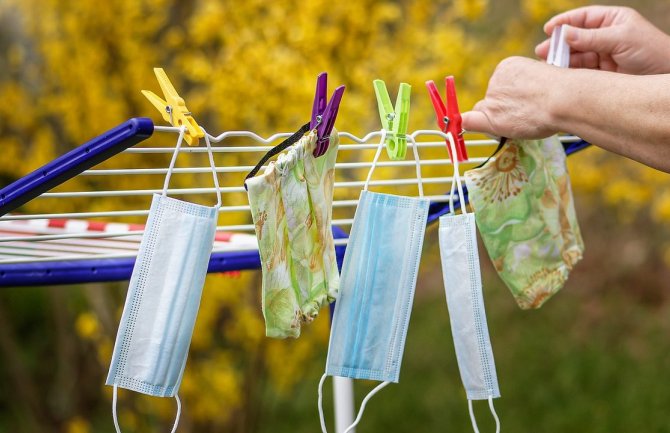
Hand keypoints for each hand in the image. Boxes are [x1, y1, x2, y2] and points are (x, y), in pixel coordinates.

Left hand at [461, 57, 561, 138]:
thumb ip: (526, 86)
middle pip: (492, 99)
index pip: (501, 86)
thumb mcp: (543, 77)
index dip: (510, 98)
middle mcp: (495, 79)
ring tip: (525, 120)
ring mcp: (492, 97)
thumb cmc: (563, 90)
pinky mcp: (491, 115)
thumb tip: (524, 97)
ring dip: (499, 120)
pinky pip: (470, 120)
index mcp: (508, 66)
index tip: (524, 102)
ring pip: (487, 112)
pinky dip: (468, 124)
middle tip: (527, 114)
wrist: (564, 98)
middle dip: (503, 109)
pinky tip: (464, 127)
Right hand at [535, 6, 669, 74]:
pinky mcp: (602, 74)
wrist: (666, 78)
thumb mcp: (620, 39)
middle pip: (575, 38)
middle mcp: (606, 37)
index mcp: (613, 20)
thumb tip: (563, 33)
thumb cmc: (651, 52)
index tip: (548, 29)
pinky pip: (581, 71)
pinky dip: (569, 73)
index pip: (583, 18)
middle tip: (541, 52)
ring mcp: (603, 56)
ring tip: (547, 67)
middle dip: (558, 45)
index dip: (565, 22)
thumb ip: (590, 37)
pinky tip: (559, 76)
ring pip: (575, 56)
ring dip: (561, 61)